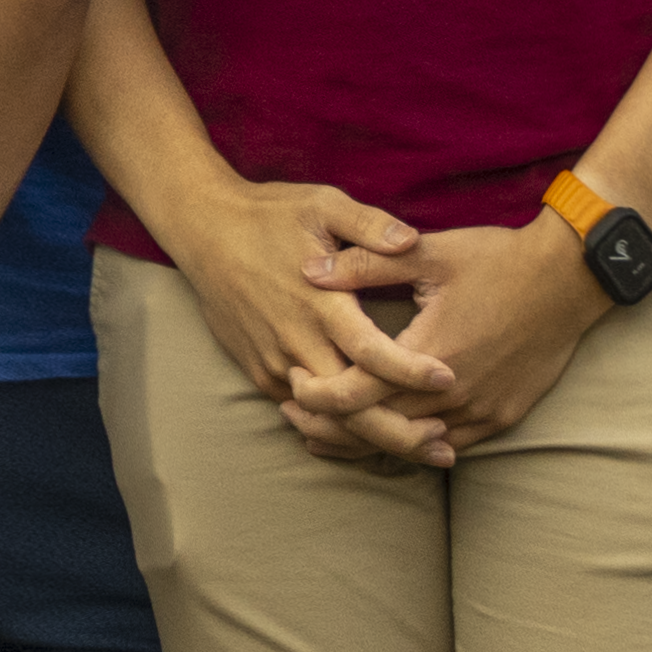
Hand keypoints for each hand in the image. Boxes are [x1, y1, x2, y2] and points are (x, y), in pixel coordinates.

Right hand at [150, 178, 446, 459]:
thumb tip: (411, 239)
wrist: (201, 228)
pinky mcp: (258, 370)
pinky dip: (339, 427)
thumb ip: (369, 225)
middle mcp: (295, 339)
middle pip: (350, 406)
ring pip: (326, 418)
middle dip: (399, 433)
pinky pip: (303, 411)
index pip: (368, 350)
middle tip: (445, 446)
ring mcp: (274, 360)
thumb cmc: (268, 214)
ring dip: (373, 438)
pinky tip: (374, 433)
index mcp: (318, 301)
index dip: (409, 371)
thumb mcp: (322, 204)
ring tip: (422, 447)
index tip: (449, 379)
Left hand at [287, 210, 615, 464]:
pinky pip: (450, 445)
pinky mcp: (504, 416)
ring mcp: (485, 410)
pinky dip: (414, 445)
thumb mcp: (429, 252)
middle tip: (293, 414)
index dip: (319, 395)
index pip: (359, 394)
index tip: (291, 384)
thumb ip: (364, 263)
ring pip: (414, 445)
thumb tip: (307, 271)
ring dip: (369, 441)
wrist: (571, 278)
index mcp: (432, 352)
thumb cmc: (498, 260)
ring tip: (326, 433)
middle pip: (381, 429)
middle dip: (332, 426)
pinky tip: (388, 438)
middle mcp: (458, 392)